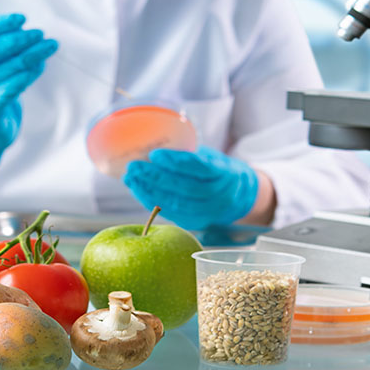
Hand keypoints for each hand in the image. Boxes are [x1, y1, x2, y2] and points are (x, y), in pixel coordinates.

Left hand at [123, 147, 259, 229]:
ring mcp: (209, 212)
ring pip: (176, 203)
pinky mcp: (197, 222)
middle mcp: (219, 195)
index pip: (199, 167)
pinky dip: (152, 201)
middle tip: (134, 167)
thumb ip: (188, 154)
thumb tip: (153, 147)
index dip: (175, 161)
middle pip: (184, 188)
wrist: (239, 196)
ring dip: (148, 191)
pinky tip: (138, 190)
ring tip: (131, 179)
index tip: (154, 154)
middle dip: (155, 177)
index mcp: (225, 173)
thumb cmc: (218, 170)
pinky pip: (171, 213)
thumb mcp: (210, 156)